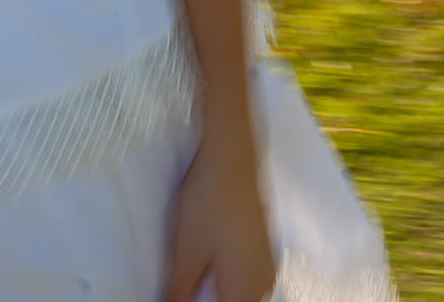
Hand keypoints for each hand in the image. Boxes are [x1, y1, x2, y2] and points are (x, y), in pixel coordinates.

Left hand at [165, 125, 275, 301]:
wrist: (230, 156)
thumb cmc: (210, 200)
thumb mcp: (185, 251)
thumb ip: (179, 292)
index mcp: (246, 293)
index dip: (193, 301)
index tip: (178, 290)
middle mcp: (263, 285)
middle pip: (229, 301)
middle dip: (204, 293)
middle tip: (181, 277)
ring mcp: (265, 265)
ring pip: (236, 290)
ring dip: (213, 284)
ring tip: (192, 261)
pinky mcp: (261, 247)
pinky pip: (242, 273)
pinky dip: (223, 271)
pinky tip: (207, 249)